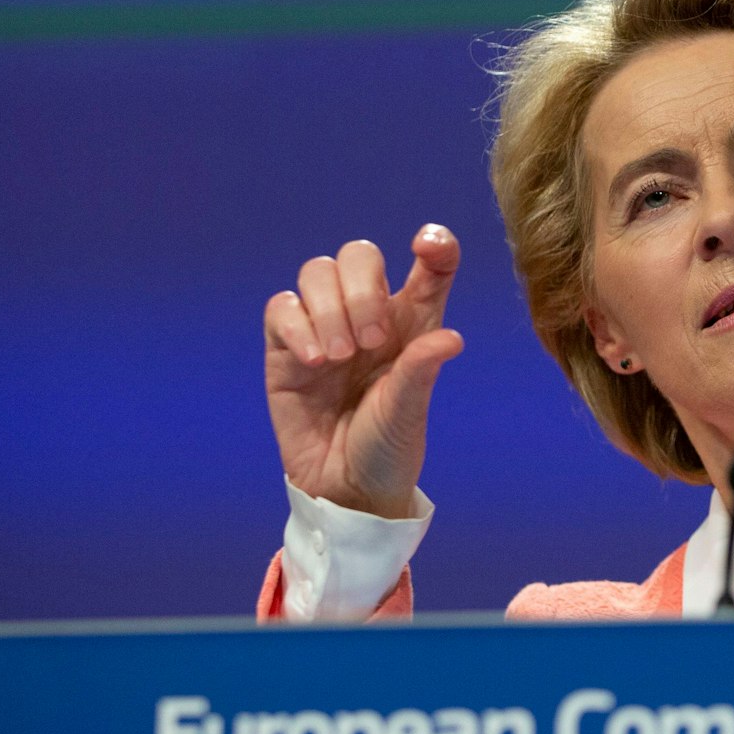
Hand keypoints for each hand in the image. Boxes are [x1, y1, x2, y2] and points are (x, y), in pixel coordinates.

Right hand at [264, 225, 464, 517]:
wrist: (344, 489)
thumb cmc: (388, 446)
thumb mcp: (410, 411)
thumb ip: (422, 370)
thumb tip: (451, 339)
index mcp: (412, 322)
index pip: (429, 266)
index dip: (434, 244)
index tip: (427, 244)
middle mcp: (369, 314)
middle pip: (359, 255)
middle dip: (363, 287)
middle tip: (373, 341)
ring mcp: (324, 327)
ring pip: (317, 272)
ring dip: (330, 307)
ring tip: (340, 357)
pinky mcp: (285, 348)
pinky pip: (281, 307)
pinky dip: (297, 325)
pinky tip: (315, 361)